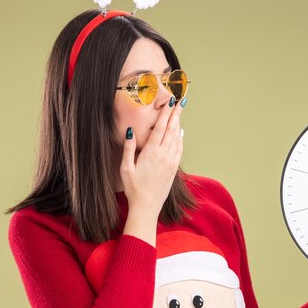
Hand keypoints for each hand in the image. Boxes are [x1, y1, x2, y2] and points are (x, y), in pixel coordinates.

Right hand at [120, 99, 183, 218]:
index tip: (170, 101)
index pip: (160, 128)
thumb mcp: (125, 168)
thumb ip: (128, 148)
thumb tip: (130, 131)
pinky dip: (180, 138)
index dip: (166, 113)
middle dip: (176, 113)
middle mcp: (163, 155)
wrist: (147, 206)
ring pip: (176, 138)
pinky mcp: (174, 169)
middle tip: (182, 100)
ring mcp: (170, 162)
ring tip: (180, 111)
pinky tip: (180, 132)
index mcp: (151, 153)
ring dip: (178, 123)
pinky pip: (179, 149)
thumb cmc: (133, 188)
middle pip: (171, 129)